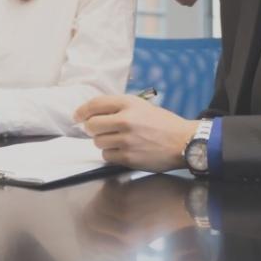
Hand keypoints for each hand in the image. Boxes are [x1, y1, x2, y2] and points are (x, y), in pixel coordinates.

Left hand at [75, 94, 193, 171]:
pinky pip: (107, 156)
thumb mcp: (142, 106)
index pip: (95, 104)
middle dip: (91, 128)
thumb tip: (93, 114)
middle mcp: (125, 120)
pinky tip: (123, 150)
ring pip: (98, 142)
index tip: (77, 116)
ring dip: (103, 141)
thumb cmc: (164, 123)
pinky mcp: (128, 157)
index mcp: (129, 103)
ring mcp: (126, 140)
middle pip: (91, 125)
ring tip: (117, 140)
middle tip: (97, 130)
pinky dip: (111, 154)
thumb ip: (119, 108)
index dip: (82, 111)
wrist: (183, 142)